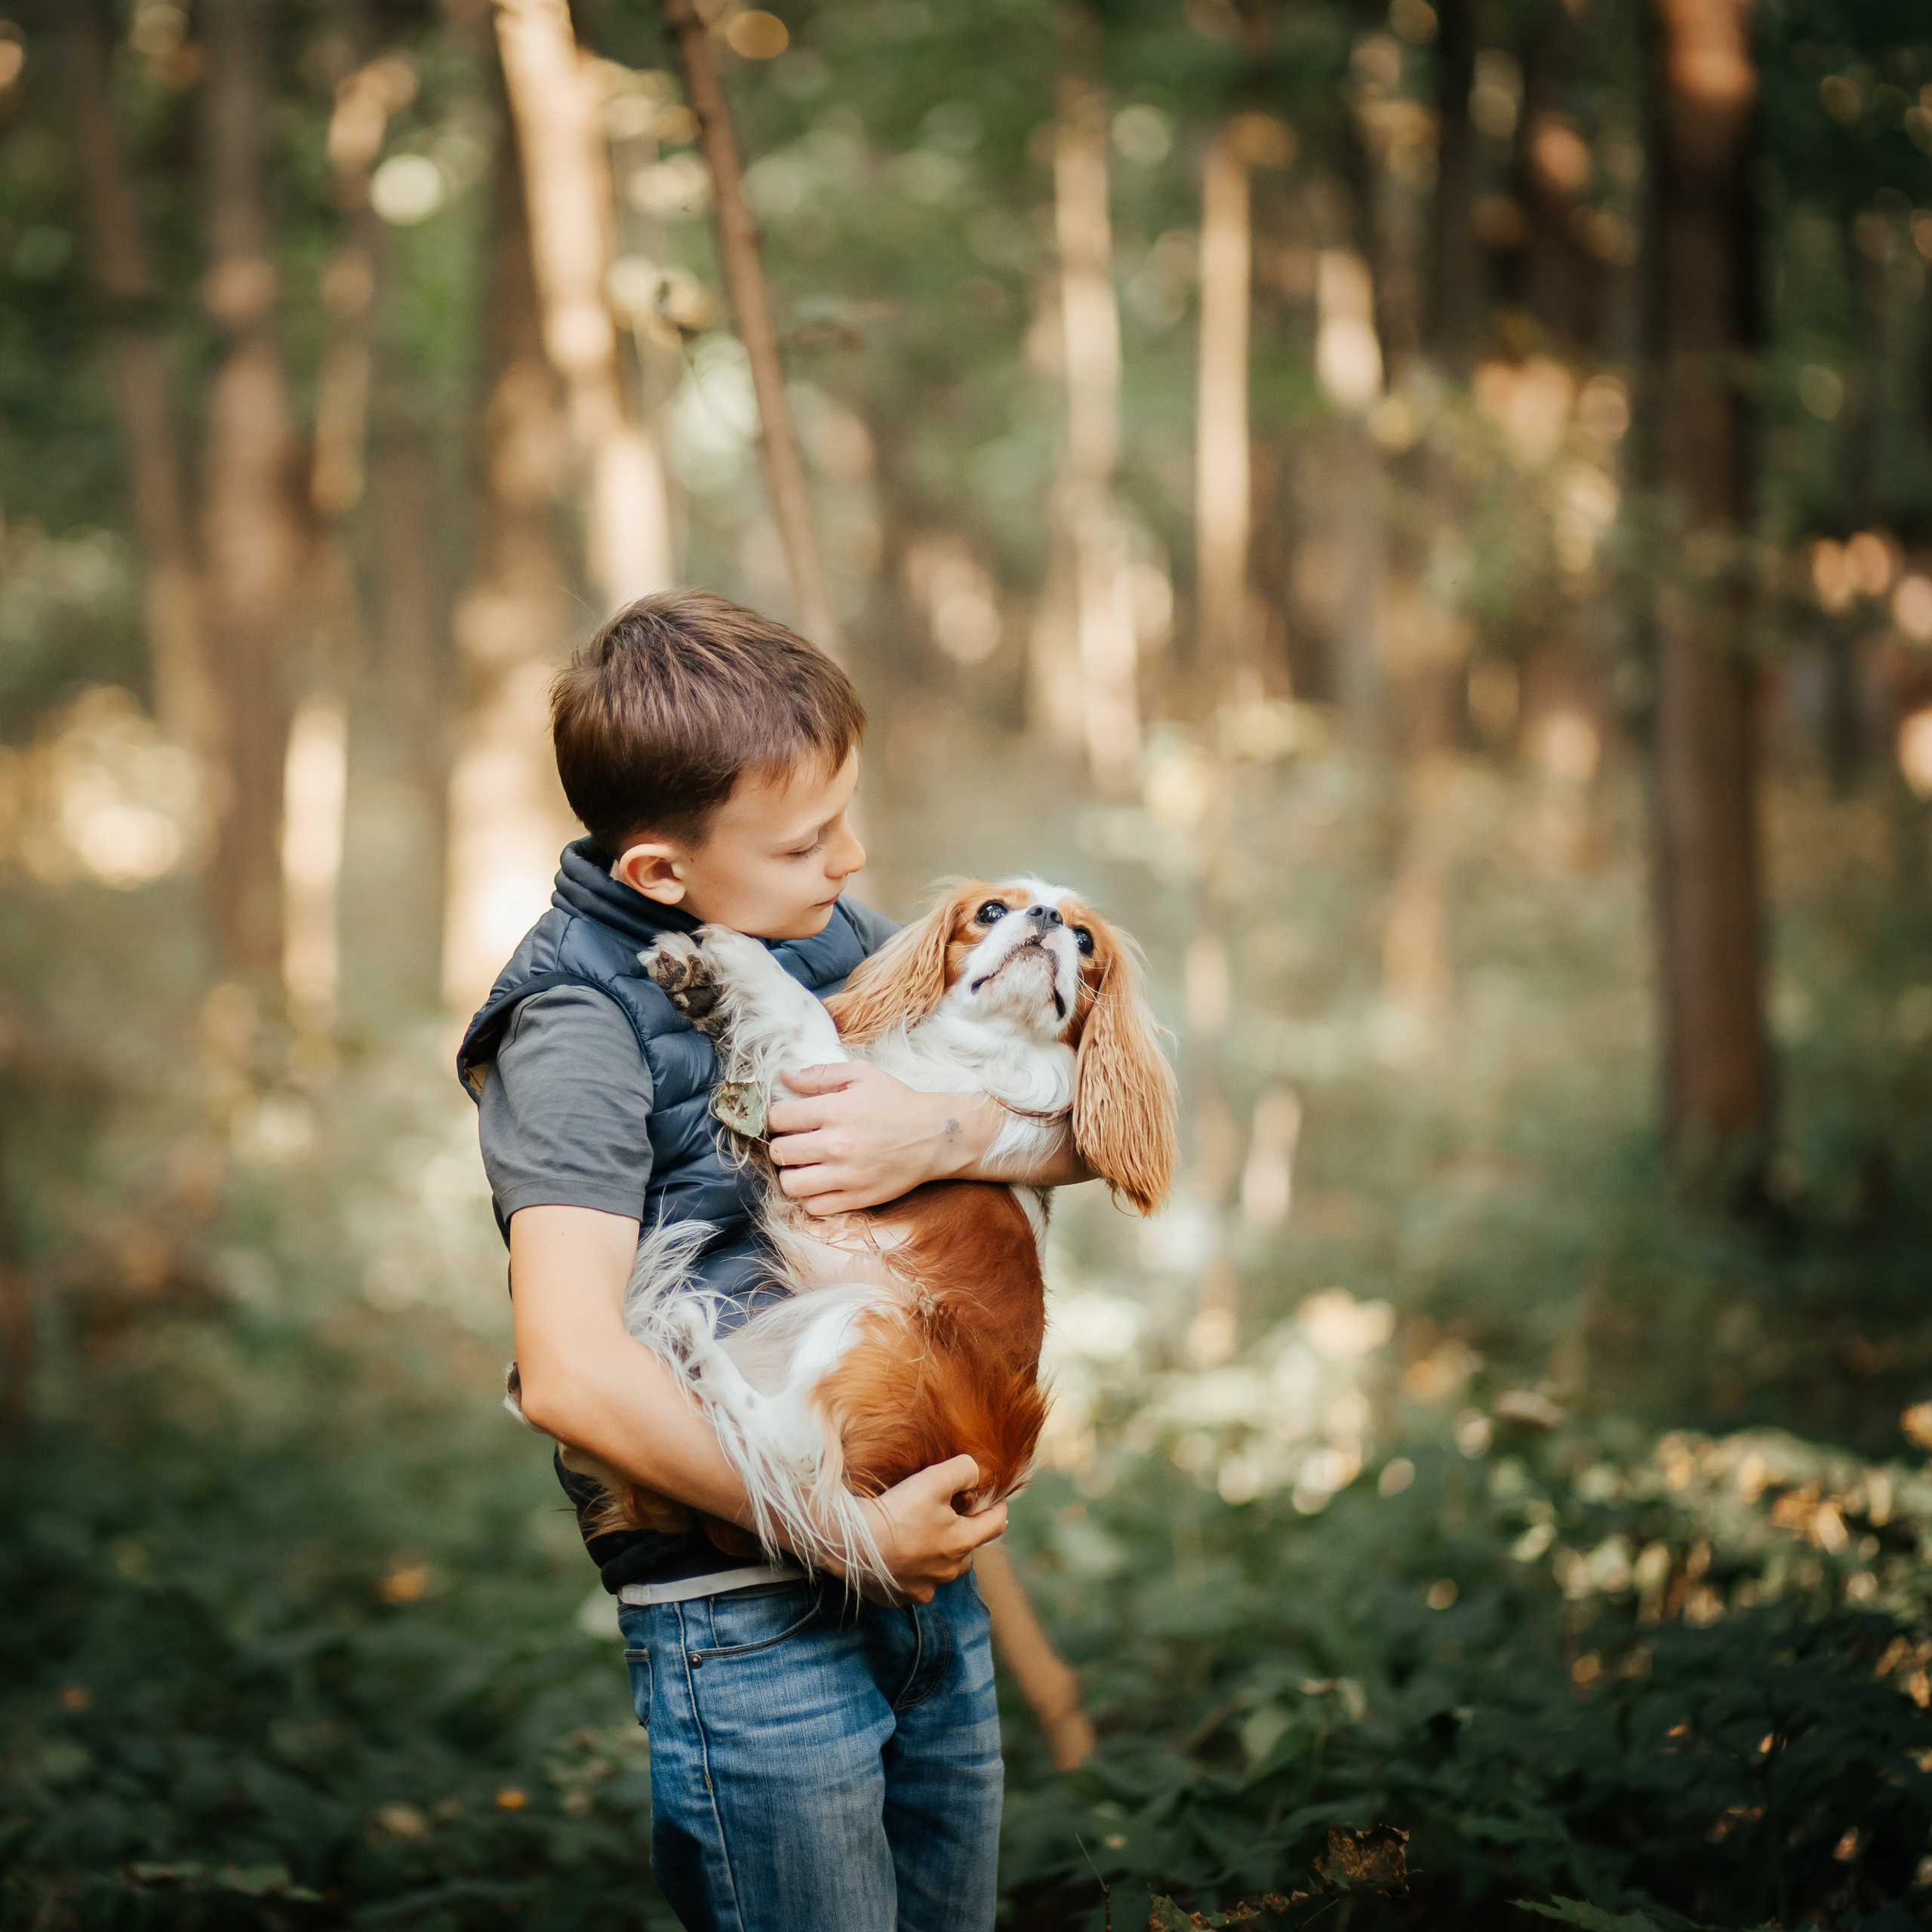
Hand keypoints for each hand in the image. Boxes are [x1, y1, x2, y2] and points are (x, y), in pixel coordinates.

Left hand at [765, 1063, 996, 1215]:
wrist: (934, 1137)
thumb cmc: (896, 1101)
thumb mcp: (862, 1075)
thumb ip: (820, 1074)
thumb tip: (783, 1076)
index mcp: (836, 1109)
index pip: (778, 1118)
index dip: (776, 1117)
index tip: (787, 1118)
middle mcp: (838, 1144)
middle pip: (779, 1152)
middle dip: (781, 1144)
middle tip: (795, 1141)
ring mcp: (847, 1175)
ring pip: (790, 1184)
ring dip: (791, 1174)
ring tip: (804, 1164)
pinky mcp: (857, 1198)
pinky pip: (814, 1207)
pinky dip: (811, 1196)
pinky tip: (821, 1181)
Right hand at [853, 1455, 1006, 1603]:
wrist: (853, 1544)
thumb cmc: (897, 1511)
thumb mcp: (934, 1479)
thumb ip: (963, 1471)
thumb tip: (976, 1473)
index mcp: (962, 1543)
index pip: (995, 1525)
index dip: (998, 1507)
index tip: (995, 1499)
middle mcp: (948, 1571)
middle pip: (967, 1549)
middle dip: (964, 1532)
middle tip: (949, 1514)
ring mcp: (925, 1588)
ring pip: (942, 1568)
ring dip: (938, 1554)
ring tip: (921, 1535)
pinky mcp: (902, 1597)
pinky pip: (916, 1583)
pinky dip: (913, 1570)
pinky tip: (898, 1555)